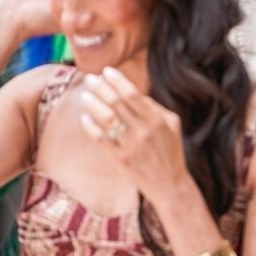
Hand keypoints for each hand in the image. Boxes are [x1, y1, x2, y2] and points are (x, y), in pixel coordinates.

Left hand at [79, 66, 189, 200]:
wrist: (170, 184)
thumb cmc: (170, 151)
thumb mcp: (171, 124)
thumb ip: (154, 107)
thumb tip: (131, 92)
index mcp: (157, 119)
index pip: (132, 94)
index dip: (117, 80)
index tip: (106, 70)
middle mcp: (144, 130)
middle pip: (116, 103)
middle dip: (101, 87)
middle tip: (89, 78)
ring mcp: (131, 146)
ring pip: (106, 118)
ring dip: (93, 104)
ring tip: (85, 95)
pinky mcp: (120, 160)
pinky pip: (101, 139)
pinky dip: (90, 127)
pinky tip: (84, 118)